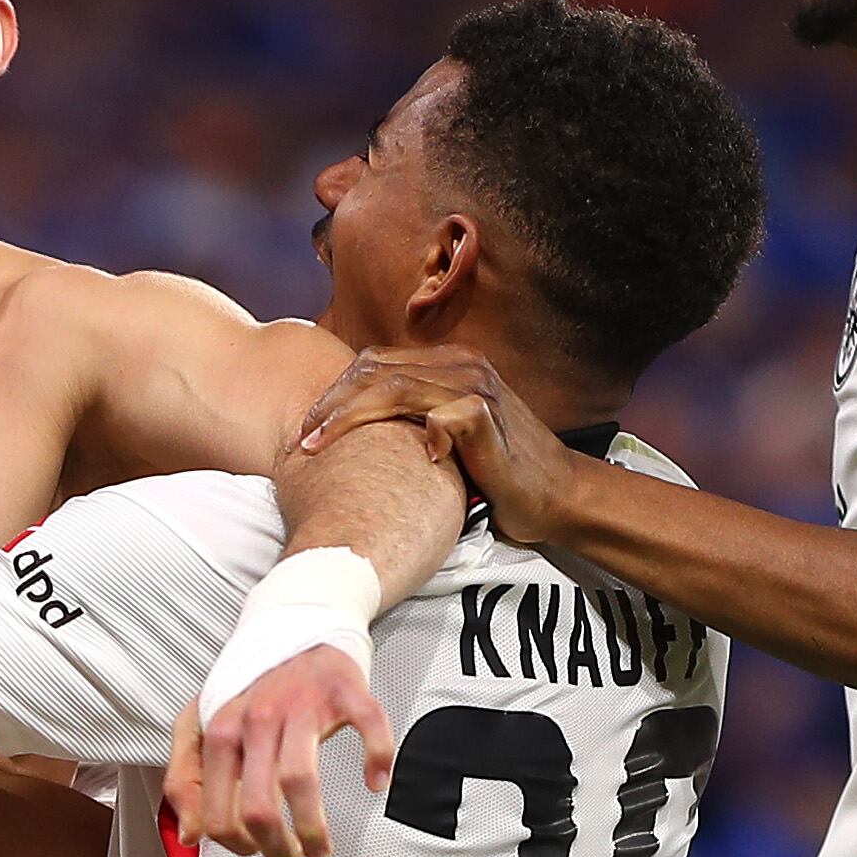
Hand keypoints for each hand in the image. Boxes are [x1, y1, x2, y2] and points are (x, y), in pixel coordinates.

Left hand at [170, 648, 394, 856]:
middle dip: (275, 847)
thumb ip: (186, 779)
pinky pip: (368, 728)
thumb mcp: (204, 726)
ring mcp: (303, 702)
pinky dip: (377, 760)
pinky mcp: (345, 688)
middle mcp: (258, 717)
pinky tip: (377, 782)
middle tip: (290, 856)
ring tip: (320, 849)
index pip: (217, 809)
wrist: (298, 622)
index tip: (255, 851)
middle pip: (258, 805)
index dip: (236, 844)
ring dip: (313, 830)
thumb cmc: (255, 686)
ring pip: (300, 782)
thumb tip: (192, 836)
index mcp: (221, 729)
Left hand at [296, 349, 588, 544]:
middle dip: (330, 402)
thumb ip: (412, 419)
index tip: (306, 426)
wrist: (554, 494)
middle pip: (374, 369)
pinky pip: (442, 416)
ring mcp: (476, 387)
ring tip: (318, 446)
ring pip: (394, 388)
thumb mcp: (445, 436)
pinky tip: (411, 465)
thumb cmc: (494, 472)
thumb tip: (350, 430)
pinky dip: (421, 438)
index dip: (335, 390)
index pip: (374, 362)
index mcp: (448, 362)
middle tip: (302, 437)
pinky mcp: (488, 417)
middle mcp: (461, 365)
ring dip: (348, 417)